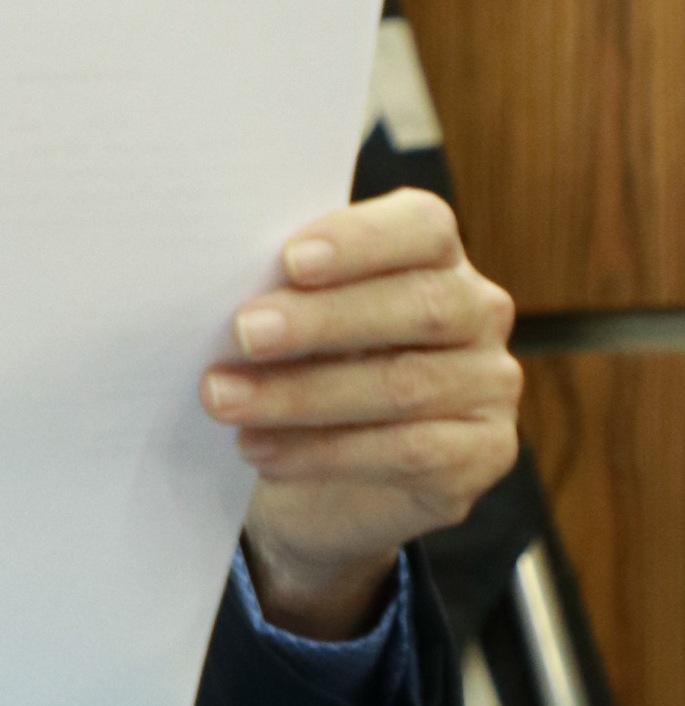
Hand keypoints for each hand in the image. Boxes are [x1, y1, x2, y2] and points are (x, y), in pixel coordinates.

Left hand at [201, 189, 520, 635]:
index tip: (291, 260)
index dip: (360, 239)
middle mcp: (477, 310)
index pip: (421, 226)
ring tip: (224, 400)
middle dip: (320, 321)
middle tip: (244, 333)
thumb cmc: (301, 367)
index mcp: (433, 254)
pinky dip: (325, 452)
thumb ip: (279, 291)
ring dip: (302, 395)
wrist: (322, 478)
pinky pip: (410, 451)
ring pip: (404, 385)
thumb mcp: (289, 320)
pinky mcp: (485, 452)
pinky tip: (262, 451)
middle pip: (417, 306)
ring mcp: (489, 383)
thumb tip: (216, 277)